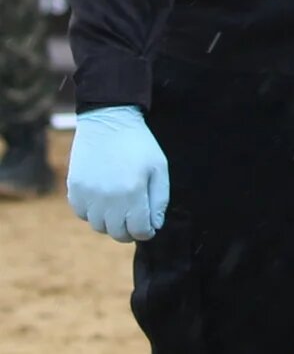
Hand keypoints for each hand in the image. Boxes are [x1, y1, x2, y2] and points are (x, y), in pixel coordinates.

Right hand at [65, 107, 169, 242]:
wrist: (109, 121)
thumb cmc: (139, 144)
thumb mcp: (159, 168)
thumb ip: (160, 199)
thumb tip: (155, 225)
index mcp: (133, 192)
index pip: (139, 230)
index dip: (147, 232)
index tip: (149, 227)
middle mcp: (108, 198)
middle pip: (117, 233)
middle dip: (129, 231)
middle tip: (135, 221)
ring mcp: (88, 194)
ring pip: (98, 226)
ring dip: (110, 223)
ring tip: (119, 209)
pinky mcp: (74, 189)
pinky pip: (82, 214)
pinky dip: (92, 213)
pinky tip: (102, 200)